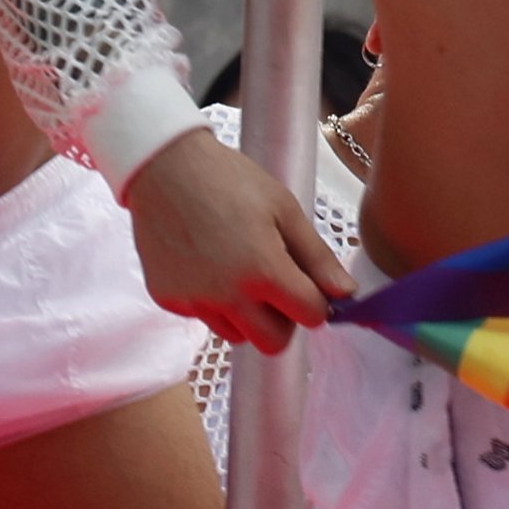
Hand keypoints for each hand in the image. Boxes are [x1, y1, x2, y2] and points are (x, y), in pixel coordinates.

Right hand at [124, 128, 351, 354]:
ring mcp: (195, 300)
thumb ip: (317, 257)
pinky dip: (211, 301)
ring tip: (236, 271)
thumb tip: (346, 294)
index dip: (314, 300)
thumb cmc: (228, 179)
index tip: (304, 281)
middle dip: (283, 320)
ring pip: (236, 335)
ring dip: (246, 316)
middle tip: (273, 284)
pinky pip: (203, 316)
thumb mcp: (284, 208)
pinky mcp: (168, 300)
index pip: (311, 317)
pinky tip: (205, 263)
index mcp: (263, 271)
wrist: (162, 165)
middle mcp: (228, 295)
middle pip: (273, 343)